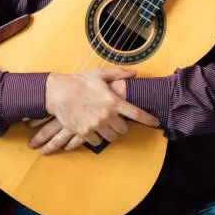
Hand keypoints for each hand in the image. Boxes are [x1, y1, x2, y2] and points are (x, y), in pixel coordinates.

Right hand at [32, 68, 159, 154]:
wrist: (57, 92)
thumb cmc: (79, 81)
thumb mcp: (99, 74)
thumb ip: (118, 74)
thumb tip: (134, 73)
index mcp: (113, 101)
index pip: (137, 113)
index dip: (149, 119)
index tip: (156, 123)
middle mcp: (106, 115)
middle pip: (123, 130)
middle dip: (121, 126)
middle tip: (115, 120)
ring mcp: (95, 125)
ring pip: (111, 137)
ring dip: (110, 133)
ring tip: (104, 124)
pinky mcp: (84, 133)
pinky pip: (97, 141)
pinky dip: (97, 137)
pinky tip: (92, 129)